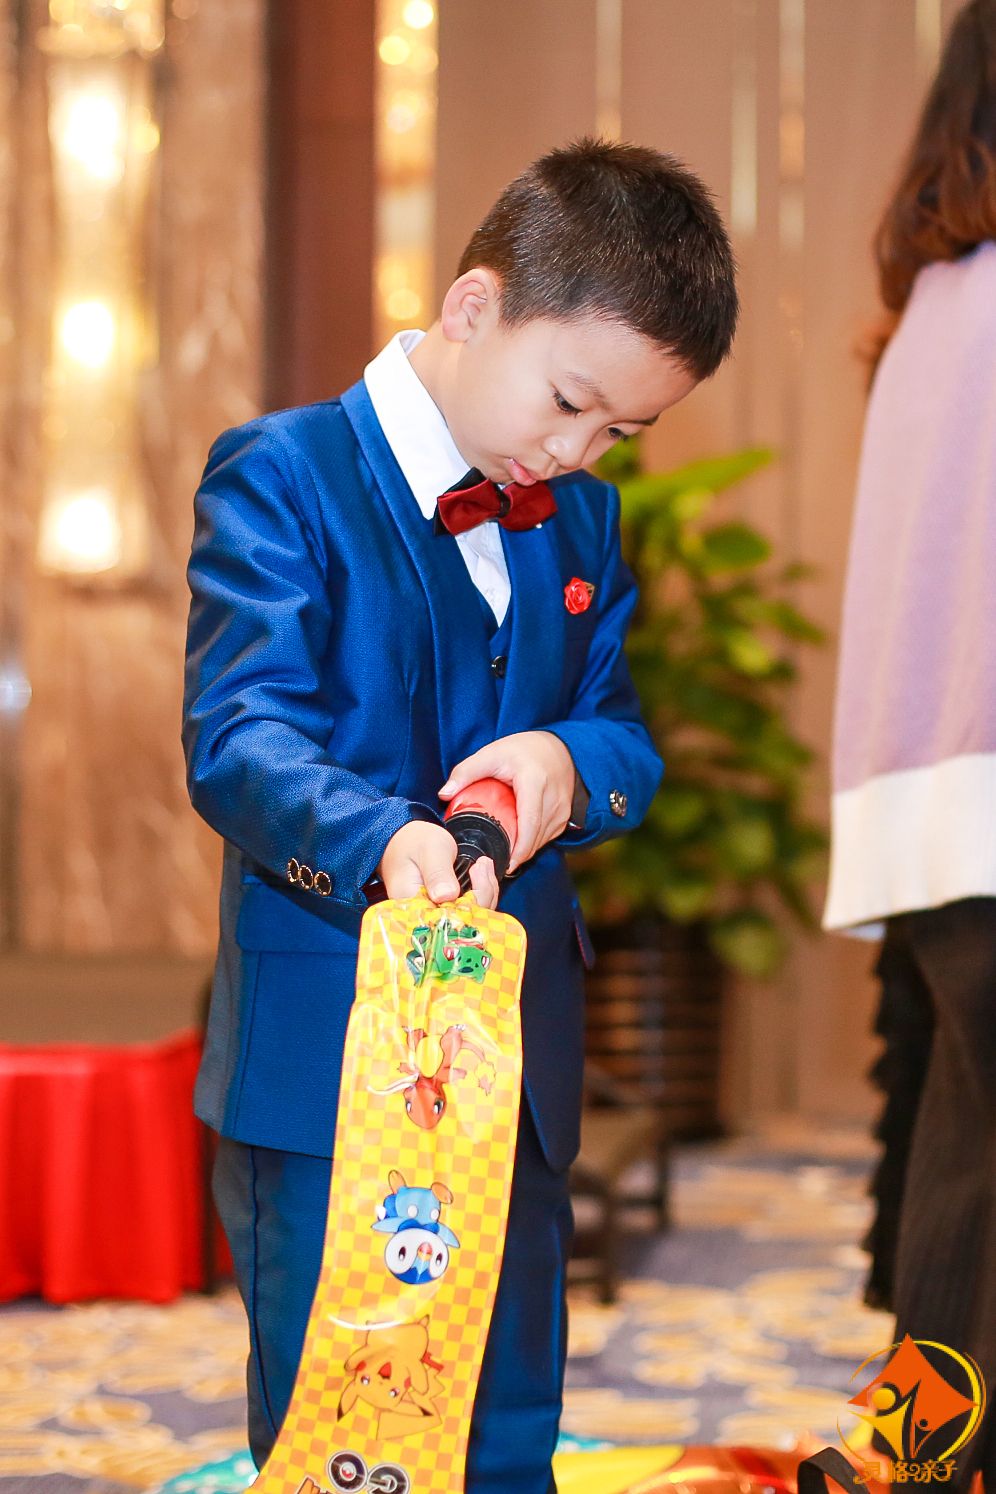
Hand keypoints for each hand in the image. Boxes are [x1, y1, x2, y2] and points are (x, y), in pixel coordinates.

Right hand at [378, 821, 499, 908]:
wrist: (407, 840)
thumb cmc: (413, 842)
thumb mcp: (429, 851)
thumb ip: (437, 873)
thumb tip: (446, 896)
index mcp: (411, 905)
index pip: (445, 919)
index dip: (469, 904)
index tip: (477, 874)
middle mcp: (422, 916)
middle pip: (461, 921)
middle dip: (481, 894)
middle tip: (482, 866)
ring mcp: (436, 913)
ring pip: (470, 915)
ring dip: (484, 892)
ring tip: (483, 866)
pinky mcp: (445, 909)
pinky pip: (468, 909)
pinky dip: (480, 892)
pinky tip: (481, 874)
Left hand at [439, 731, 574, 871]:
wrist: (558, 747)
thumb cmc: (523, 750)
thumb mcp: (491, 754)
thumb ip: (466, 772)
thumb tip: (444, 794)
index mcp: (534, 782)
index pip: (529, 823)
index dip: (518, 848)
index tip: (505, 864)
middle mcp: (552, 799)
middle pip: (534, 837)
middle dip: (516, 855)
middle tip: (494, 864)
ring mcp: (561, 810)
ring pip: (541, 841)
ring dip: (523, 850)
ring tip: (503, 854)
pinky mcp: (564, 817)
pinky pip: (547, 837)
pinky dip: (532, 843)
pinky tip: (517, 842)